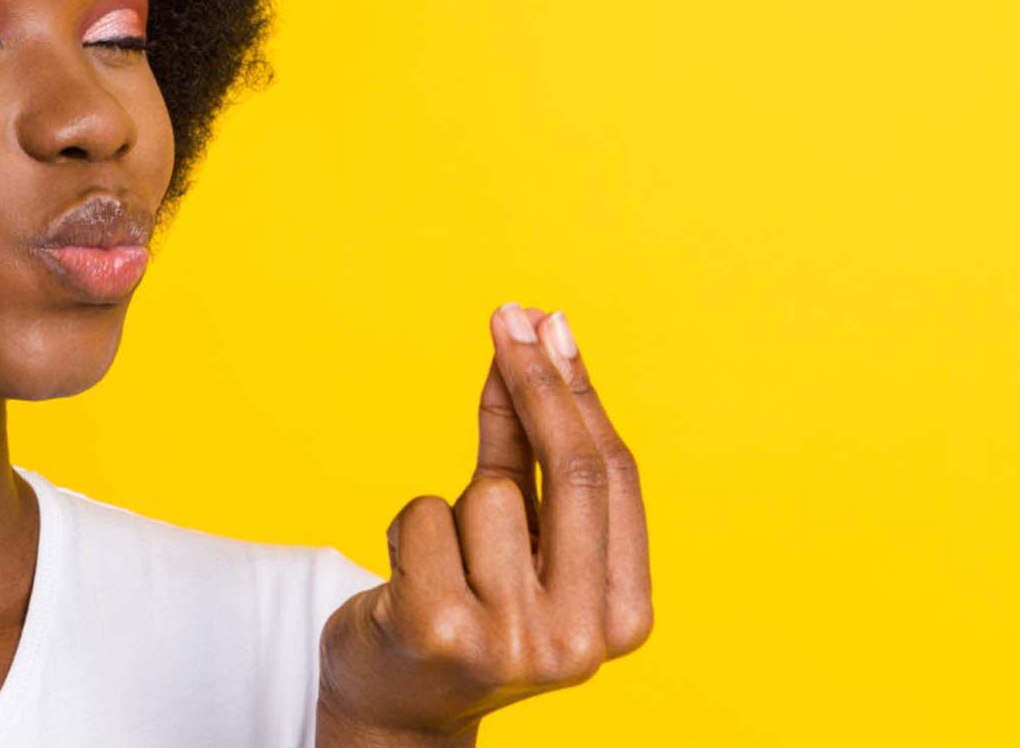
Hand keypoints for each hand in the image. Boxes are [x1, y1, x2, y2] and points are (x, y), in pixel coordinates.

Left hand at [315, 304, 653, 745]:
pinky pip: (422, 516)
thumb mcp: (511, 534)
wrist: (396, 705)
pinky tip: (406, 578)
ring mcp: (512, 643)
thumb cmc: (461, 605)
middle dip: (535, 380)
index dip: (576, 391)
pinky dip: (405, 529)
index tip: (548, 322)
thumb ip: (526, 448)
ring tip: (443, 564)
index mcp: (623, 619)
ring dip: (451, 509)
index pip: (609, 478)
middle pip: (568, 472)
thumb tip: (534, 335)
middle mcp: (580, 641)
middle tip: (507, 313)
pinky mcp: (438, 632)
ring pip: (485, 495)